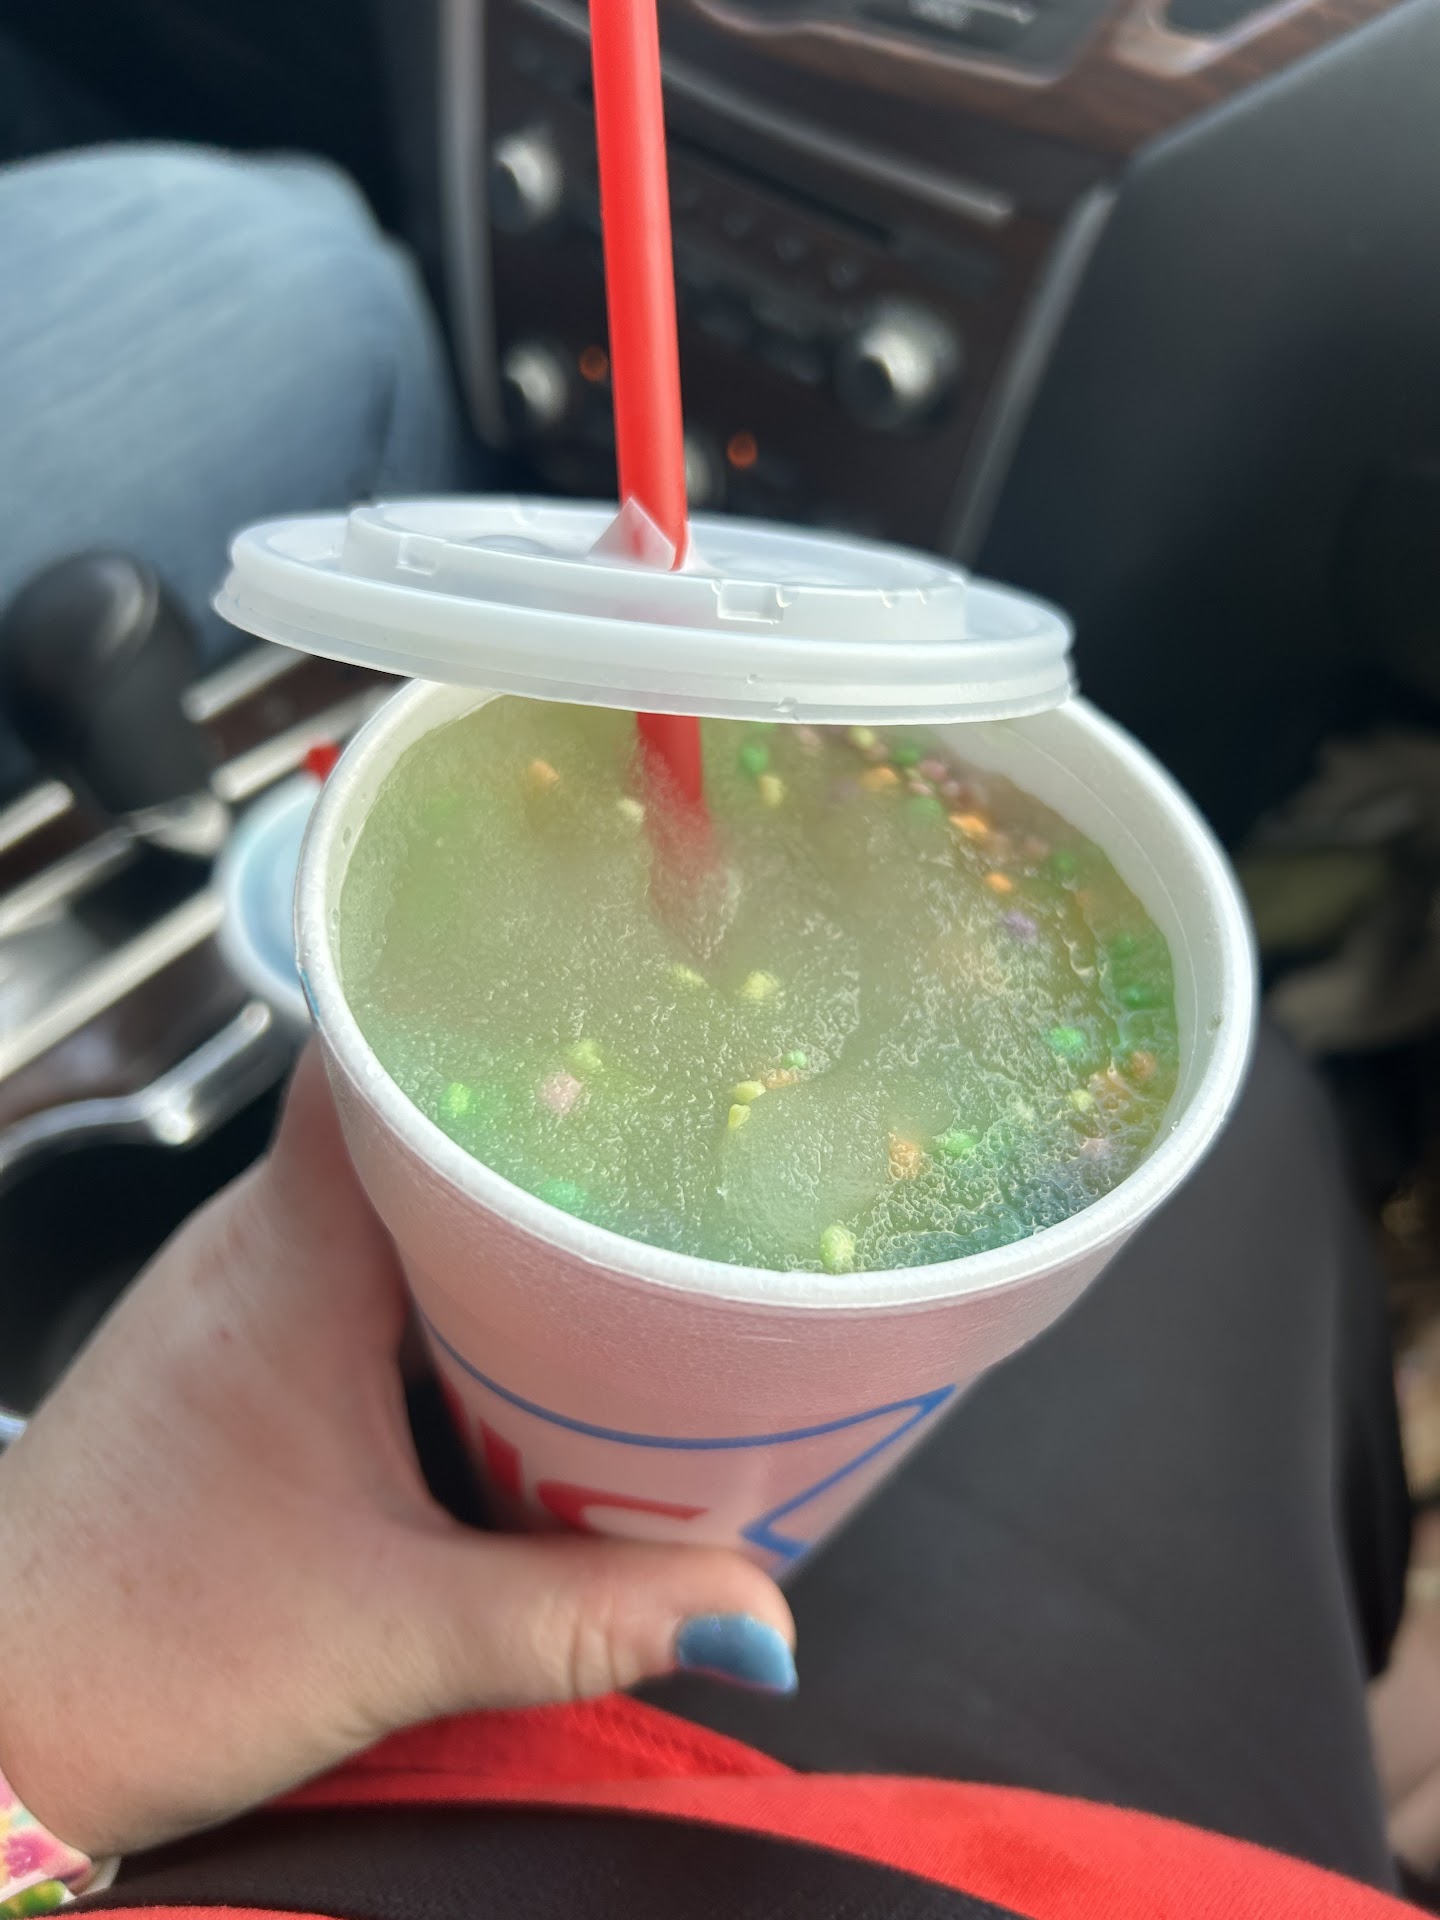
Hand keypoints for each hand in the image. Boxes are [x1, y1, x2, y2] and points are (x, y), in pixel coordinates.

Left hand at [0, 1052, 791, 1857]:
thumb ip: (586, 1620)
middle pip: (416, 1114)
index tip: (612, 1007)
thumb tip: (754, 1613)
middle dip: (547, 1121)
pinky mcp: (244, 1341)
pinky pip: (371, 1259)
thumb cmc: (141, 1652)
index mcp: (295, 1255)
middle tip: (677, 1138)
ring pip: (397, 1190)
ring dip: (503, 1208)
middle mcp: (261, 1238)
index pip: (379, 1049)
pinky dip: (459, 1278)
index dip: (494, 1008)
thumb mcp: (397, 1636)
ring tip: (629, 1227)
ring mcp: (245, 1284)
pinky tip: (529, 1338)